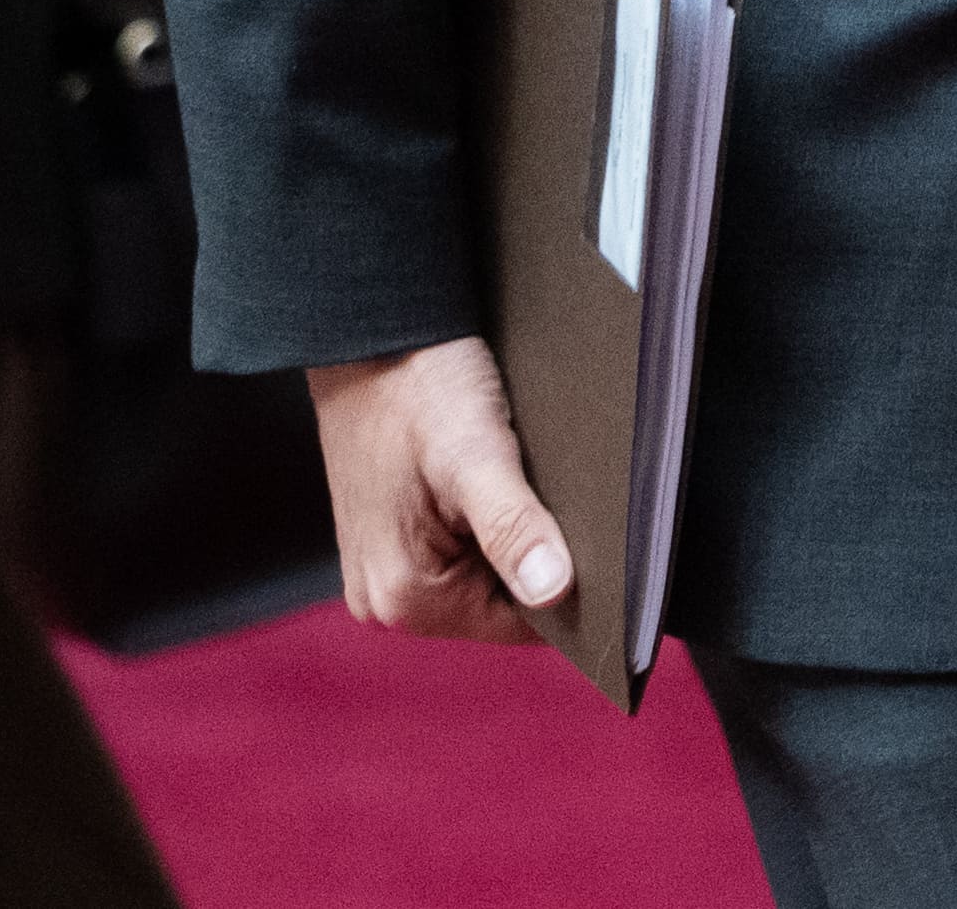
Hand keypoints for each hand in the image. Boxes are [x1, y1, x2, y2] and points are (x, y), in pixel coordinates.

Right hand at [307, 335, 575, 638]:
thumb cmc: (416, 385)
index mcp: (405, 598)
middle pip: (500, 601)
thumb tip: (553, 590)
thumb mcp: (475, 453)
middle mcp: (385, 600)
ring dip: (509, 534)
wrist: (368, 332)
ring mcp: (381, 572)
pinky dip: (482, 520)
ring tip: (514, 477)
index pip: (521, 624)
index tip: (588, 535)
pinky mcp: (388, 540)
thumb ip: (513, 527)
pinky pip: (457, 549)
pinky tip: (489, 476)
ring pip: (482, 573)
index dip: (566, 584)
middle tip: (547, 490)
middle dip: (533, 555)